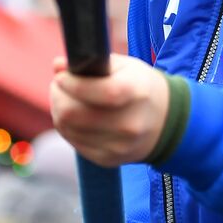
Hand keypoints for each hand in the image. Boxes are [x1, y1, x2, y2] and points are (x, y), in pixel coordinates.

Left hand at [51, 53, 170, 166]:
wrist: (164, 122)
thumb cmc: (139, 87)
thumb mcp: (124, 66)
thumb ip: (91, 63)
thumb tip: (58, 66)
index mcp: (136, 93)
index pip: (99, 91)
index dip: (72, 83)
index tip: (61, 76)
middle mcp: (129, 124)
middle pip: (73, 113)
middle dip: (58, 95)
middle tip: (59, 86)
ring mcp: (118, 146)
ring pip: (67, 128)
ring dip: (59, 110)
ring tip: (67, 99)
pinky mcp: (108, 159)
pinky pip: (73, 141)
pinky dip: (68, 127)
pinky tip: (76, 116)